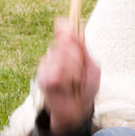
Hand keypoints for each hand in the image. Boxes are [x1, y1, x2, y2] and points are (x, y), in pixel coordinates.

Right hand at [37, 16, 100, 133]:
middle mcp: (55, 56)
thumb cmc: (86, 87)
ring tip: (75, 81)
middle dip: (75, 56)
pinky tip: (67, 87)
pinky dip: (66, 80)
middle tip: (80, 70)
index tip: (65, 26)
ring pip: (60, 58)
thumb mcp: (91, 65)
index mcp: (67, 50)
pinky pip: (56, 73)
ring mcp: (48, 66)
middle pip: (63, 44)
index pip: (65, 33)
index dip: (65, 30)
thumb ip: (82, 47)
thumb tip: (73, 25)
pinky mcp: (44, 78)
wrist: (77, 110)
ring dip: (72, 70)